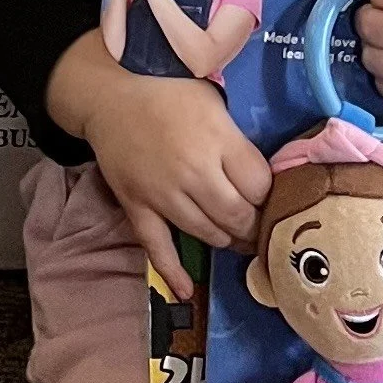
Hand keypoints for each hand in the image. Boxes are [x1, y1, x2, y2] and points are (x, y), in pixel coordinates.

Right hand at [46, 29, 271, 280]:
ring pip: (208, 233)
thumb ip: (238, 140)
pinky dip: (172, 271)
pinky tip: (186, 290)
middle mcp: (194, 171)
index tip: (271, 196)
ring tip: (236, 237)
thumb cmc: (168, 91)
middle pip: (238, 216)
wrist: (110, 95)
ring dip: (226, 239)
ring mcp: (163, 194)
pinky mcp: (137, 207)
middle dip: (254, 225)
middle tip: (260, 226)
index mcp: (218, 139)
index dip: (270, 195)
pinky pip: (157, 247)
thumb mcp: (214, 101)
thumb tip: (267, 177)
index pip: (261, 186)